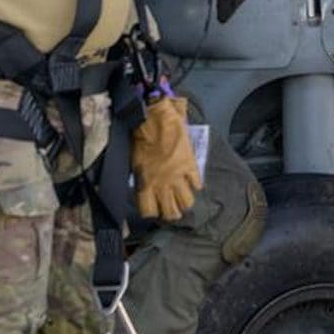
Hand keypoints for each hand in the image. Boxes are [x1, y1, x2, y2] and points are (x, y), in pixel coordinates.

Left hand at [132, 95, 199, 220]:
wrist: (154, 119)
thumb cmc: (140, 138)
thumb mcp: (136, 161)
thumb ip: (143, 176)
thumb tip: (146, 184)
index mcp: (146, 183)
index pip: (149, 209)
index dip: (153, 212)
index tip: (154, 210)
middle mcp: (162, 183)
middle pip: (170, 210)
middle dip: (172, 213)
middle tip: (173, 211)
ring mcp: (178, 176)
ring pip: (186, 201)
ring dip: (185, 203)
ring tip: (185, 202)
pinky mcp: (190, 165)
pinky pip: (196, 183)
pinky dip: (196, 185)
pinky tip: (194, 184)